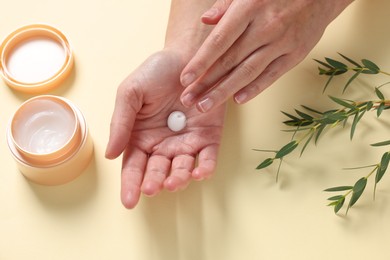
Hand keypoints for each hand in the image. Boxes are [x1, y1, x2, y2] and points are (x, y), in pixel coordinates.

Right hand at [106, 50, 224, 208]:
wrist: (187, 56)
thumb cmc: (155, 72)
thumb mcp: (130, 93)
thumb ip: (120, 123)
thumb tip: (110, 154)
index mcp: (141, 137)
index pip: (134, 166)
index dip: (130, 184)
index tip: (129, 201)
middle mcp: (163, 144)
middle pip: (157, 171)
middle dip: (154, 182)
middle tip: (153, 188)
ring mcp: (187, 142)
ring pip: (182, 169)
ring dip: (178, 178)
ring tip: (173, 181)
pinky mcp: (209, 136)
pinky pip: (208, 157)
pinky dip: (205, 167)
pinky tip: (198, 171)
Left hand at [179, 0, 352, 111]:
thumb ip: (226, 5)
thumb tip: (205, 20)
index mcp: (250, 8)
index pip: (219, 40)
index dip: (201, 61)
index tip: (185, 79)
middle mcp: (265, 27)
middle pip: (230, 61)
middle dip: (206, 83)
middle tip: (188, 99)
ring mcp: (282, 43)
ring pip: (247, 72)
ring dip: (224, 91)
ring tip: (205, 105)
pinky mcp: (295, 55)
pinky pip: (271, 75)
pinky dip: (254, 89)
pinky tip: (237, 100)